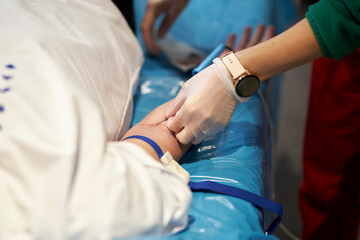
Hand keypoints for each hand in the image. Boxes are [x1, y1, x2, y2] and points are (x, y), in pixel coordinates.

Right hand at [141, 0, 189, 54]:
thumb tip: (159, 36)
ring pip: (146, 24)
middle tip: (156, 52)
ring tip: (156, 47)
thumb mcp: (177, 9)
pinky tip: (157, 36)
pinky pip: (150, 20)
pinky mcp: (155, 6)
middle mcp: (149, 8)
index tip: (155, 51)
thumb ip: (167, 23)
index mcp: (153, 8)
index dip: (148, 42)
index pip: (146, 28)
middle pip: (144, 27)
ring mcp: (151, 6)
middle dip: (148, 41)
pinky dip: (151, 30)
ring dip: (149, 36)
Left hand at [165, 25, 274, 144]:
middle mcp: (197, 122)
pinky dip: (203, 130)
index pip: (173, 128)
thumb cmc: (205, 81)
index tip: (176, 117)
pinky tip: (205, 119)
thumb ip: (175, 104)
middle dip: (180, 132)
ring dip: (192, 133)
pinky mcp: (219, 126)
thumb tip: (168, 115)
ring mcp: (209, 126)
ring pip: (195, 140)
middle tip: (183, 123)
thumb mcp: (186, 89)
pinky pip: (207, 135)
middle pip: (182, 139)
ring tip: (195, 122)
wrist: (228, 80)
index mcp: (186, 112)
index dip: (172, 123)